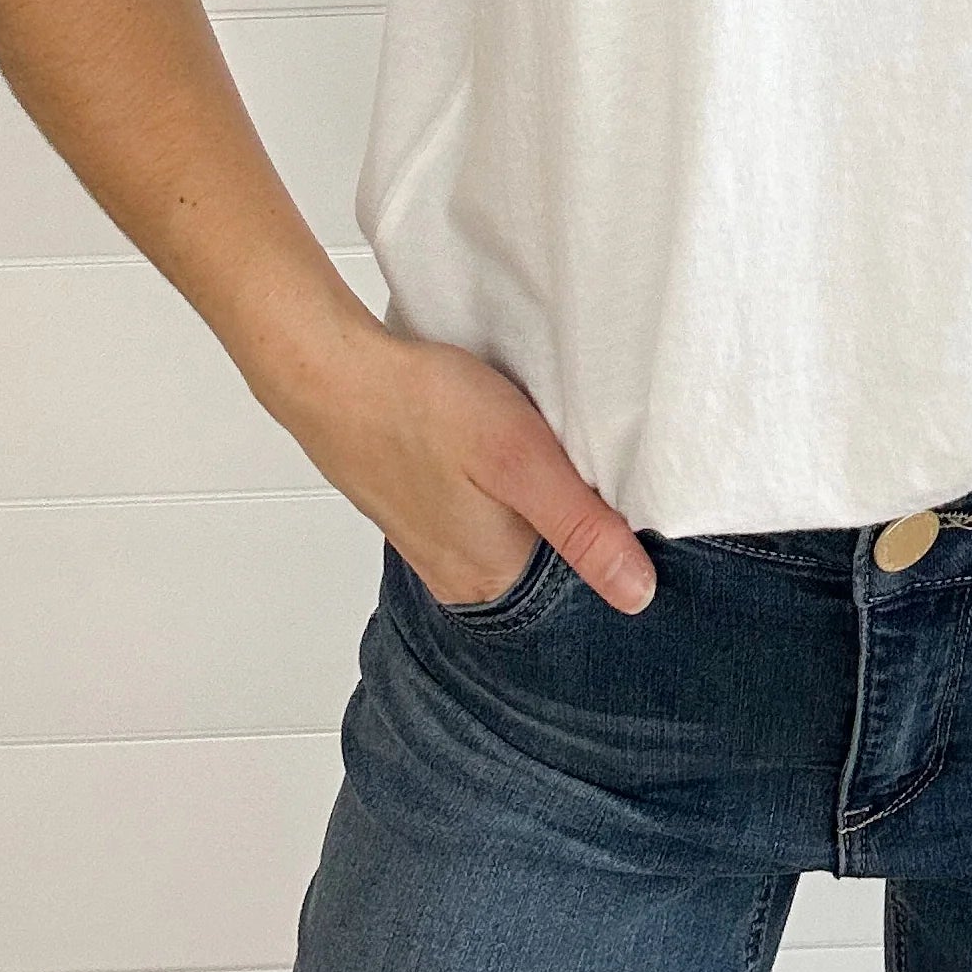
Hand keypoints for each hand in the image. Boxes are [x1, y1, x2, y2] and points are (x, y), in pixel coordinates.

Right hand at [270, 314, 658, 616]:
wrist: (333, 376)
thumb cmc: (424, 409)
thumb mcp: (521, 460)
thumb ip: (580, 527)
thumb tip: (638, 595)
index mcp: (494, 579)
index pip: (580, 576)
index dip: (603, 524)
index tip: (606, 477)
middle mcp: (463, 578)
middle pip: (546, 554)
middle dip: (567, 508)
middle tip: (565, 449)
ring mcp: (435, 548)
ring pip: (513, 528)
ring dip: (529, 492)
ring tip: (529, 443)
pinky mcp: (418, 513)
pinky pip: (479, 511)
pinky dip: (494, 482)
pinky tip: (490, 446)